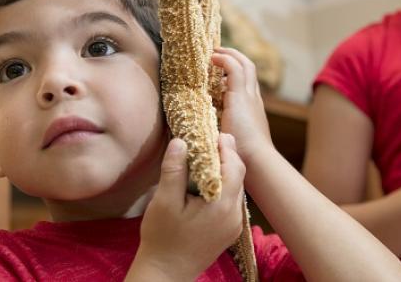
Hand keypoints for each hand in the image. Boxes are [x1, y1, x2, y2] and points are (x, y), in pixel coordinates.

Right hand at [127, 135, 244, 280]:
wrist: (166, 273)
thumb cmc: (162, 238)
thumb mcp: (164, 201)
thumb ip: (174, 170)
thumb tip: (181, 141)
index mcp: (221, 206)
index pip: (234, 167)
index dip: (226, 147)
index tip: (214, 132)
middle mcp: (234, 215)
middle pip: (238, 176)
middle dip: (227, 156)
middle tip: (211, 139)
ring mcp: (233, 225)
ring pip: (236, 188)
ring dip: (224, 171)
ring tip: (207, 157)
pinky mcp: (228, 231)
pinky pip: (231, 201)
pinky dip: (222, 186)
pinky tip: (207, 181)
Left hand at [212, 47, 272, 164]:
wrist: (255, 161)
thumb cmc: (242, 158)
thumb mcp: (232, 140)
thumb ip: (223, 133)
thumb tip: (210, 135)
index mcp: (252, 109)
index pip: (246, 82)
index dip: (234, 72)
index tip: (220, 69)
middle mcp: (253, 99)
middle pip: (248, 68)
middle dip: (233, 57)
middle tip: (217, 52)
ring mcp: (249, 96)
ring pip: (244, 64)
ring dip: (228, 54)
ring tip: (213, 51)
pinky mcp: (241, 96)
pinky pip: (234, 69)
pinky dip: (224, 59)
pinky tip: (213, 57)